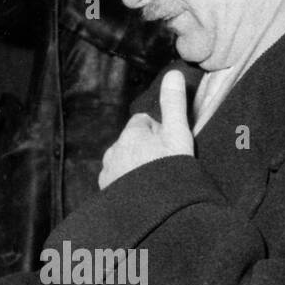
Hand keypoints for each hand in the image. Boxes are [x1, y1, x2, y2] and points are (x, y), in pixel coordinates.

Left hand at [98, 70, 193, 188]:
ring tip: (153, 183)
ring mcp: (109, 173)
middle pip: (132, 143)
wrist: (156, 211)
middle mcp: (114, 150)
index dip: (159, 132)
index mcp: (131, 134)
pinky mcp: (106, 193)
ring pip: (123, 163)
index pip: (143, 122)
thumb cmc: (170, 171)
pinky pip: (117, 183)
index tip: (170, 146)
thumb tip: (172, 73)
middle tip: (164, 166)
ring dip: (135, 168)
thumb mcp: (178, 134)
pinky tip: (141, 195)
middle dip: (145, 150)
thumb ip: (174, 104)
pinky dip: (126, 186)